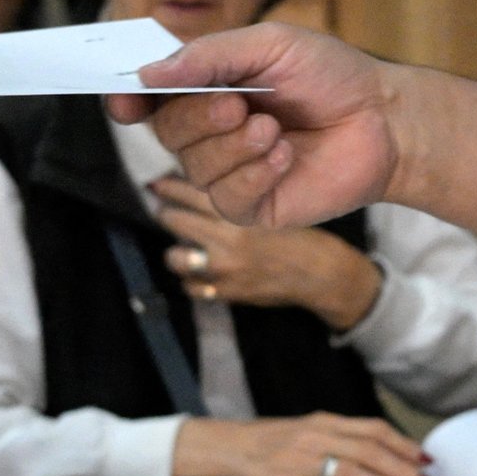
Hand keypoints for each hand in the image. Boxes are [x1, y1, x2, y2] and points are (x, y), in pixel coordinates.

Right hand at [114, 22, 398, 227]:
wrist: (383, 119)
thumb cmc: (330, 76)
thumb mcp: (270, 45)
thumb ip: (209, 56)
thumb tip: (149, 74)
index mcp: (206, 88)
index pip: (148, 98)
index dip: (128, 99)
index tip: (124, 98)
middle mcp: (209, 132)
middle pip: (166, 132)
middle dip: (198, 117)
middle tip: (239, 105)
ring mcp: (229, 172)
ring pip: (195, 167)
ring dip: (234, 146)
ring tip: (274, 128)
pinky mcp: (253, 207)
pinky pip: (227, 198)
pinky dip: (254, 174)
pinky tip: (285, 157)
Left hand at [150, 177, 380, 329]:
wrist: (319, 274)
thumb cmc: (297, 234)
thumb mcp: (270, 207)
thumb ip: (239, 199)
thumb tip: (205, 183)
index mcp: (239, 210)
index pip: (190, 190)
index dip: (170, 185)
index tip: (157, 182)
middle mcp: (227, 237)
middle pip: (174, 219)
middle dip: (168, 213)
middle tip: (166, 210)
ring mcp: (224, 268)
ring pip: (176, 257)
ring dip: (177, 252)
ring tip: (183, 248)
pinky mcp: (226, 293)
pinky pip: (192, 287)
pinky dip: (194, 281)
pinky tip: (201, 275)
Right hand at [171, 413, 427, 475]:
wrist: (223, 449)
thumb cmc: (270, 443)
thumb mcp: (307, 432)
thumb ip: (341, 441)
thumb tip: (384, 459)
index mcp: (324, 423)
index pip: (373, 430)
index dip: (403, 445)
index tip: (427, 459)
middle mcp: (316, 438)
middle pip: (368, 451)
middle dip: (401, 467)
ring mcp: (299, 461)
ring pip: (348, 471)